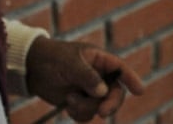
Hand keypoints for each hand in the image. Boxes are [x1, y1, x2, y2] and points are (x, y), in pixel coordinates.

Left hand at [25, 36, 145, 121]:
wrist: (33, 69)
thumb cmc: (53, 58)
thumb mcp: (69, 62)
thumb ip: (86, 75)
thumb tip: (102, 92)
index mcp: (100, 60)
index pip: (120, 69)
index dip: (131, 79)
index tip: (139, 91)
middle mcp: (99, 76)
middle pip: (115, 94)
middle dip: (110, 104)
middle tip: (102, 113)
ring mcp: (91, 91)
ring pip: (100, 107)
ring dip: (86, 107)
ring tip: (70, 99)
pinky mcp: (81, 103)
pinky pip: (87, 115)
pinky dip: (79, 113)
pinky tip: (67, 104)